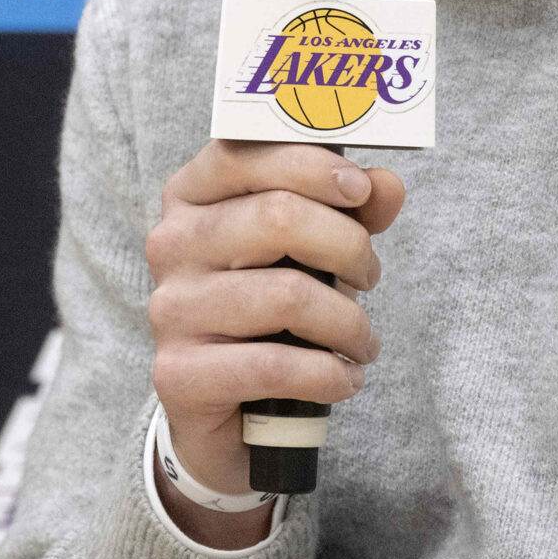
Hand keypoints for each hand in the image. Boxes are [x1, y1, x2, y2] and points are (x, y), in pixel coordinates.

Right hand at [144, 140, 405, 546]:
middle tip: (370, 274)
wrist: (222, 405)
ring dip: (349, 322)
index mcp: (191, 196)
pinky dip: (328, 374)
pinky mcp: (178, 374)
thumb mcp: (311, 249)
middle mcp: (171, 244)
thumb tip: (387, 184)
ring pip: (287, 295)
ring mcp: (170, 310)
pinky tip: (344, 378)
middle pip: (279, 217)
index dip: (311, 164)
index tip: (361, 190)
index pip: (244, 153)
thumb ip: (349, 210)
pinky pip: (274, 365)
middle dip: (348, 247)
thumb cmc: (269, 307)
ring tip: (363, 340)